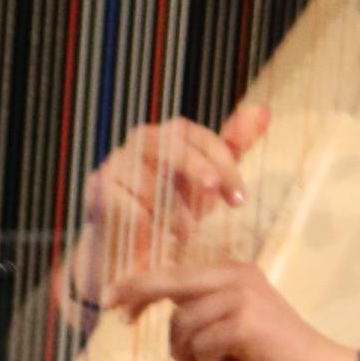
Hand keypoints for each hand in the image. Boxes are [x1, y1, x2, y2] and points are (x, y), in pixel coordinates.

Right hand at [62, 101, 268, 318]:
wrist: (128, 248)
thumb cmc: (172, 207)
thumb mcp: (208, 181)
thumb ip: (232, 147)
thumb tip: (263, 111)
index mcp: (169, 136)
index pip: (197, 136)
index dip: (222, 164)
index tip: (240, 199)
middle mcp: (140, 142)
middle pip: (169, 142)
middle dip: (196, 169)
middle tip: (213, 195)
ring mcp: (115, 164)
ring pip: (148, 177)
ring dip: (173, 211)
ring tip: (185, 233)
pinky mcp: (96, 191)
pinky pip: (123, 201)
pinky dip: (145, 221)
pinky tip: (156, 237)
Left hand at [106, 251, 359, 360]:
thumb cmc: (272, 354)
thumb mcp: (233, 324)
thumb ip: (202, 311)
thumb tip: (157, 310)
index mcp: (234, 273)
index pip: (177, 274)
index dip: (141, 285)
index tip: (111, 299)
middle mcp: (238, 276)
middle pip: (172, 284)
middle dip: (139, 296)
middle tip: (116, 312)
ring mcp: (243, 297)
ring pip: (184, 324)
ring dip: (188, 354)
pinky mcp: (246, 323)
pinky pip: (203, 345)